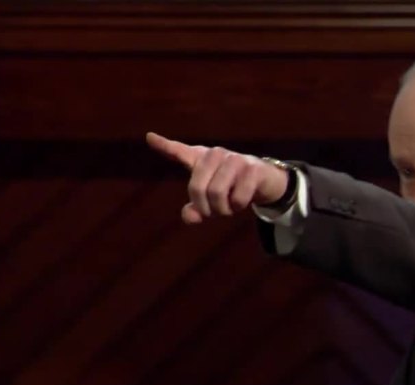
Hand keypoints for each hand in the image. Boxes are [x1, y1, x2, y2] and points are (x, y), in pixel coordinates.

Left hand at [146, 132, 287, 223]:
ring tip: (229, 208)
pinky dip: (238, 207)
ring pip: (217, 194)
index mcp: (201, 159)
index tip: (149, 138)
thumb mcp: (211, 200)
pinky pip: (238, 198)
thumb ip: (195, 210)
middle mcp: (216, 154)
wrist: (265, 180)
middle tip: (215, 212)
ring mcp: (235, 159)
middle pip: (198, 189)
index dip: (164, 146)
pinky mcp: (252, 169)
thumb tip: (189, 217)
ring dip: (223, 210)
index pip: (179, 151)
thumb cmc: (232, 188)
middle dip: (206, 209)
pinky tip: (243, 202)